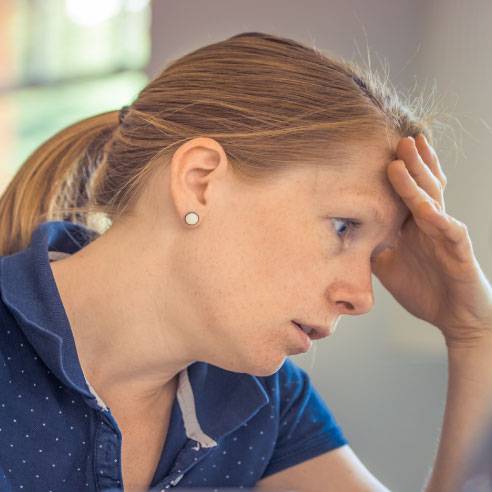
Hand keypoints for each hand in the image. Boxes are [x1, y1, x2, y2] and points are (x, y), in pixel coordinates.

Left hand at [371, 134, 491, 346]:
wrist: (456, 318)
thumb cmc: (424, 288)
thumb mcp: (388, 265)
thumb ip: (371, 246)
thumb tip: (344, 234)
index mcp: (415, 225)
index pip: (407, 191)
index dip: (398, 171)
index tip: (380, 149)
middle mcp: (431, 224)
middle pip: (421, 186)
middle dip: (410, 161)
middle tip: (397, 137)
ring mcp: (446, 235)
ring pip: (433, 200)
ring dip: (418, 179)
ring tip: (405, 157)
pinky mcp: (459, 251)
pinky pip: (449, 231)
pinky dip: (438, 218)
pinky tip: (426, 207)